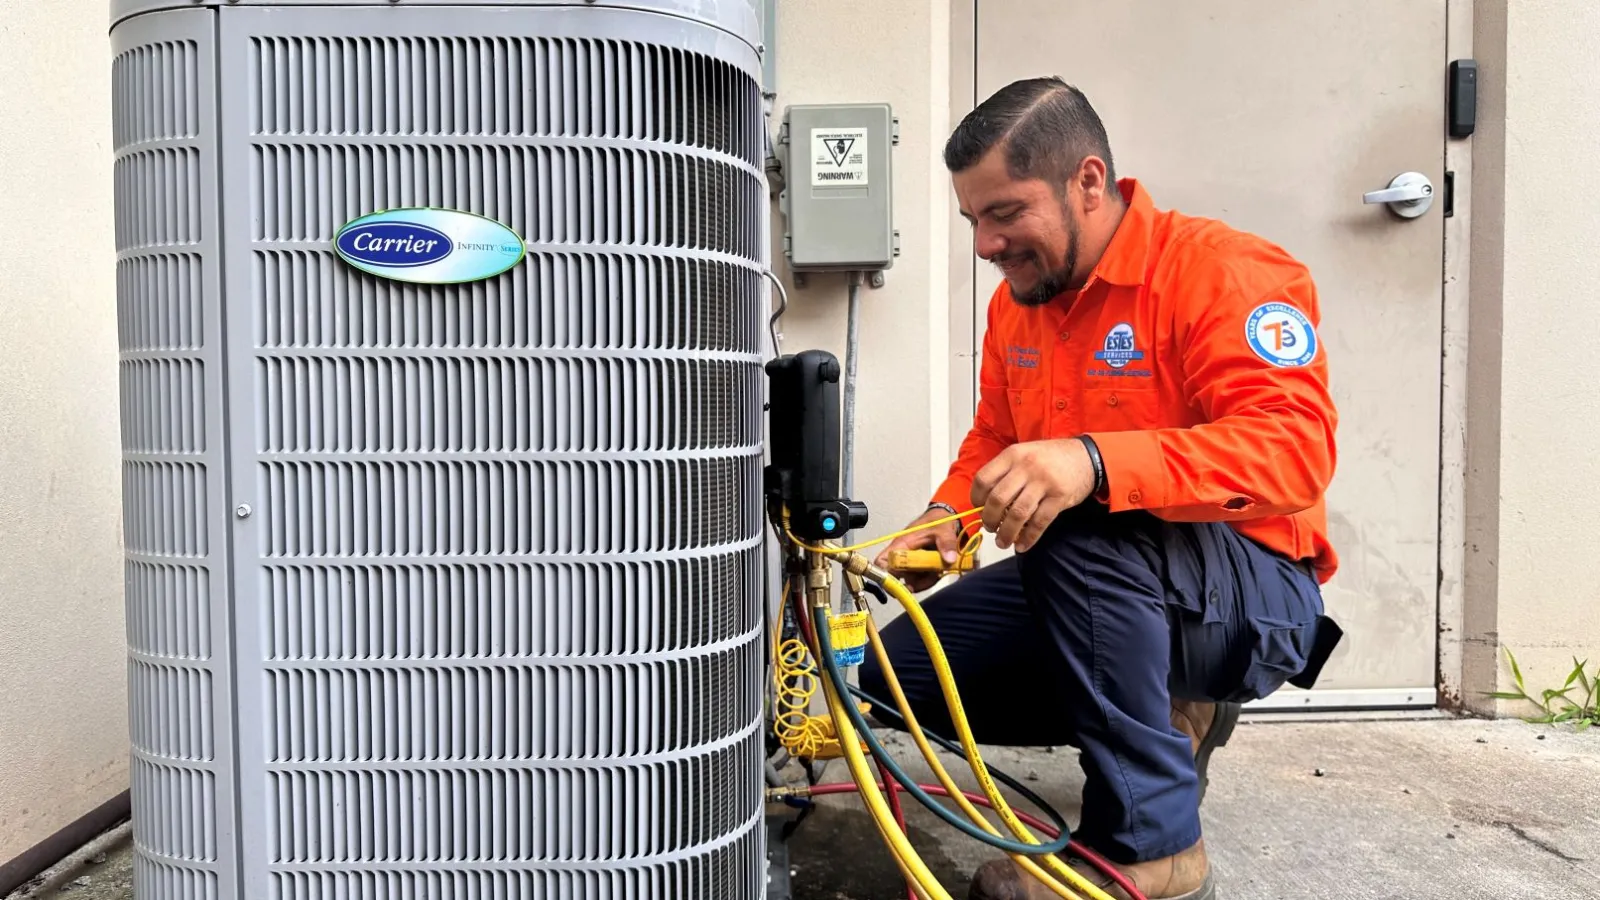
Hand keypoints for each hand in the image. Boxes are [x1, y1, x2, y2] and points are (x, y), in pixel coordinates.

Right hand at [873, 506, 965, 592]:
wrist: (944, 519)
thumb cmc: (937, 521)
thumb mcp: (944, 529)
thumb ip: (947, 543)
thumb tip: (949, 559)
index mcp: (902, 544)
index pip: (882, 562)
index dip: (887, 575)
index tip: (903, 581)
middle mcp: (902, 556)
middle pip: (897, 577)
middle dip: (913, 582)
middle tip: (931, 576)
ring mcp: (909, 563)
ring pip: (910, 582)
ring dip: (924, 582)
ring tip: (938, 572)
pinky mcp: (918, 568)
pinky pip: (919, 581)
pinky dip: (928, 580)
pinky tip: (938, 572)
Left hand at [971, 438, 1096, 551]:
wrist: (1087, 457)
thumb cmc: (1051, 458)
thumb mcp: (1025, 454)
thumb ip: (1007, 472)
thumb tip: (985, 502)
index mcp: (1013, 455)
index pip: (984, 479)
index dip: (976, 498)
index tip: (978, 508)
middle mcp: (1026, 467)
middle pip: (997, 499)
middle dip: (989, 519)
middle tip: (990, 528)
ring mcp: (1044, 482)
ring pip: (1017, 514)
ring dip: (1006, 533)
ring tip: (1003, 542)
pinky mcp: (1059, 498)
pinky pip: (1039, 523)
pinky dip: (1029, 538)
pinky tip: (1023, 545)